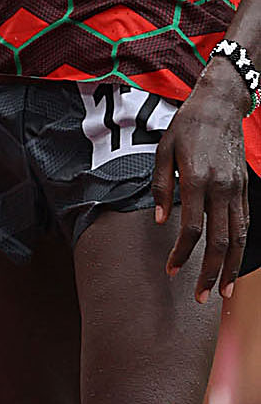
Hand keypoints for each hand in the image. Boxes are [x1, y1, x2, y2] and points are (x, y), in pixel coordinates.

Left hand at [155, 59, 251, 301]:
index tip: (171, 272)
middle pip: (220, 241)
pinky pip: (245, 224)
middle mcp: (222, 188)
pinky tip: (233, 265)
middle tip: (201, 298)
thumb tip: (158, 221)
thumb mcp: (163, 150)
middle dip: (210, 273)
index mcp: (198, 179)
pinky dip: (240, 248)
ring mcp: (237, 190)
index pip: (192, 228)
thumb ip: (160, 186)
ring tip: (223, 293)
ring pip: (239, 237)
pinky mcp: (245, 189)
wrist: (221, 105)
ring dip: (231, 268)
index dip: (181, 254)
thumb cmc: (186, 126)